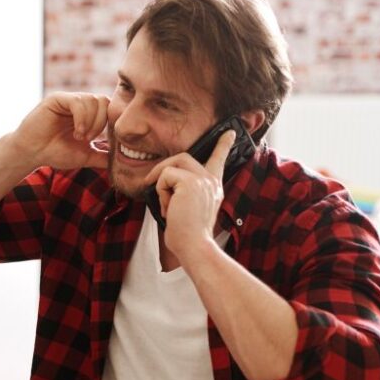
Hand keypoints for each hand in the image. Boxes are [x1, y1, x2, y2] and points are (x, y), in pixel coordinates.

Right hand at [8, 92, 111, 170]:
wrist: (32, 153)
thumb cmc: (55, 153)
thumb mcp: (85, 156)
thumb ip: (102, 156)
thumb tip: (122, 159)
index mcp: (88, 114)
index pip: (109, 109)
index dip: (109, 124)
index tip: (100, 141)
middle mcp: (80, 104)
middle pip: (104, 101)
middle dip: (101, 122)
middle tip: (89, 139)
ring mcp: (69, 100)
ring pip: (93, 100)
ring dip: (91, 122)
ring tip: (80, 137)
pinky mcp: (57, 98)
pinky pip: (78, 101)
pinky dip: (82, 118)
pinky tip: (77, 131)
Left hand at [144, 129, 234, 259]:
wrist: (194, 246)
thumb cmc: (187, 234)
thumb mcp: (188, 208)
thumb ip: (184, 192)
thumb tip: (162, 181)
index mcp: (214, 186)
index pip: (219, 160)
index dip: (223, 145)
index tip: (230, 132)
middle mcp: (211, 180)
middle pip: (183, 157)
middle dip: (163, 168)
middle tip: (149, 182)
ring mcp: (203, 179)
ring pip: (172, 165)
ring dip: (161, 184)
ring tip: (167, 205)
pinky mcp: (191, 182)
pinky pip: (164, 176)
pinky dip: (160, 192)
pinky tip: (169, 208)